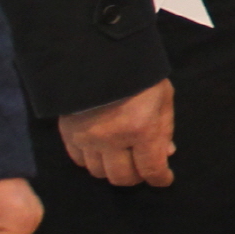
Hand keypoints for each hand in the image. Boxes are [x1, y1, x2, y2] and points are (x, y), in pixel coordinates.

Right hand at [59, 80, 174, 188]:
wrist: (100, 54)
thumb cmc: (140, 74)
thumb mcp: (163, 98)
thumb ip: (164, 129)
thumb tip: (165, 154)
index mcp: (141, 129)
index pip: (151, 169)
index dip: (160, 179)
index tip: (164, 179)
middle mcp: (112, 139)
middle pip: (122, 177)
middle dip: (136, 176)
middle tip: (142, 168)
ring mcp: (87, 138)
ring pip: (99, 172)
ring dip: (113, 169)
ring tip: (121, 158)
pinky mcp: (68, 133)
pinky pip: (79, 161)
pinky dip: (92, 161)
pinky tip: (101, 151)